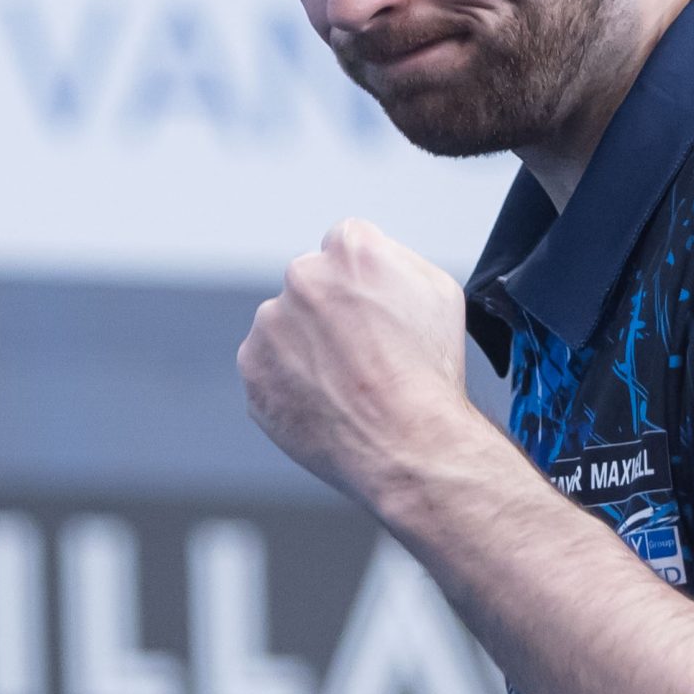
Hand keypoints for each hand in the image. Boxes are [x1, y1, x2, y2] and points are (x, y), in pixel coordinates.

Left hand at [237, 218, 475, 508]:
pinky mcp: (253, 370)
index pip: (344, 248)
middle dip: (329, 314)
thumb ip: (397, 260)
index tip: (373, 315)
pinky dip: (289, 385)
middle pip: (310, 286)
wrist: (409, 445)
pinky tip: (327, 404)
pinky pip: (268, 370)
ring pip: (284, 329)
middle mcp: (302, 277)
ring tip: (347, 386)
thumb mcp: (440, 293)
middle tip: (363, 356)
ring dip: (307, 349)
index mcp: (349, 248)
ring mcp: (270, 325)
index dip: (363, 285)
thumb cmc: (430, 374)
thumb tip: (374, 260)